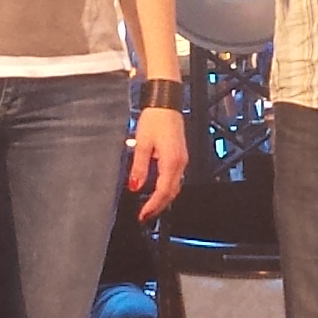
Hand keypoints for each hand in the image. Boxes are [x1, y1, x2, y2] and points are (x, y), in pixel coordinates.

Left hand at [128, 103, 189, 220]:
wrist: (165, 102)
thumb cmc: (155, 119)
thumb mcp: (142, 144)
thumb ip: (139, 168)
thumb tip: (135, 186)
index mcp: (171, 161)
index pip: (163, 191)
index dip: (152, 205)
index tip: (142, 215)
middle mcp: (180, 163)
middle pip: (171, 192)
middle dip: (158, 206)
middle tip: (145, 215)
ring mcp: (182, 159)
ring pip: (175, 186)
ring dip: (163, 198)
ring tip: (149, 206)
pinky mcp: (180, 155)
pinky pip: (175, 177)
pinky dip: (166, 187)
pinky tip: (157, 189)